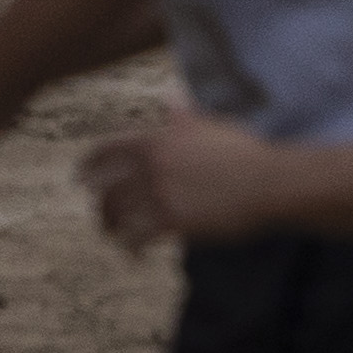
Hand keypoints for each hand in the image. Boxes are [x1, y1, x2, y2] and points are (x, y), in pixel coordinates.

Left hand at [79, 108, 282, 251]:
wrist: (272, 181)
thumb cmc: (247, 152)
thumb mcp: (213, 125)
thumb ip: (184, 116)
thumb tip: (170, 97)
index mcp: (161, 139)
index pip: (108, 150)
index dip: (88, 165)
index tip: (80, 176)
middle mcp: (154, 164)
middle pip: (106, 188)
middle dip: (100, 205)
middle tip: (101, 216)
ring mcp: (161, 192)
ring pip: (118, 215)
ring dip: (112, 228)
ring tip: (115, 237)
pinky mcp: (172, 220)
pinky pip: (137, 238)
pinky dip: (131, 248)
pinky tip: (134, 255)